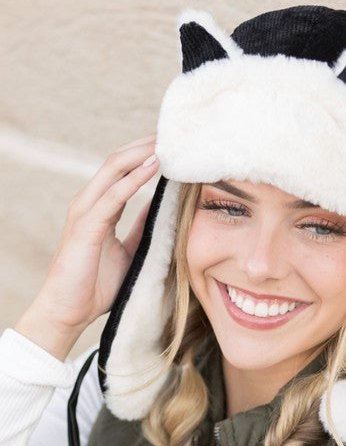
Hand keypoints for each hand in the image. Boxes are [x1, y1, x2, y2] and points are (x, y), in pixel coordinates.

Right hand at [15, 135, 159, 359]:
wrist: (68, 312)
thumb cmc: (96, 285)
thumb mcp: (130, 250)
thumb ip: (142, 226)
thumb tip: (162, 206)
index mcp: (99, 207)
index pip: (123, 169)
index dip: (147, 153)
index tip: (174, 144)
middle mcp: (89, 202)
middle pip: (119, 160)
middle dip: (147, 143)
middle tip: (176, 133)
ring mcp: (85, 212)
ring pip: (115, 169)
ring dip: (143, 153)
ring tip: (168, 141)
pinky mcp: (86, 227)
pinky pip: (113, 196)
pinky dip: (135, 179)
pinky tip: (155, 167)